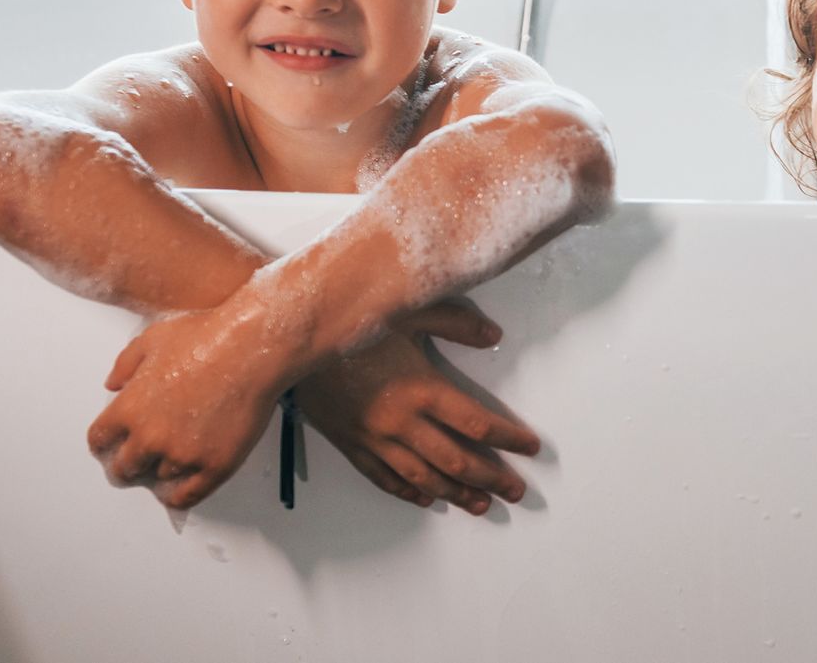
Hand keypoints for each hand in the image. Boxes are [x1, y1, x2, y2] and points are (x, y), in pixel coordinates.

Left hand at [87, 304, 283, 508]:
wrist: (251, 348)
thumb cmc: (207, 337)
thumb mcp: (152, 339)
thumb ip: (125, 365)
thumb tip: (114, 384)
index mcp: (129, 409)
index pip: (99, 442)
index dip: (105, 444)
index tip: (112, 445)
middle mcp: (149, 438)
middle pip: (123, 470)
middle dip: (127, 465)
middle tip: (137, 461)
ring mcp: (181, 456)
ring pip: (157, 481)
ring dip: (161, 472)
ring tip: (173, 459)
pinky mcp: (213, 467)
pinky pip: (186, 497)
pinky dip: (179, 496)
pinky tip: (181, 487)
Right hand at [296, 300, 539, 515]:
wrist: (287, 346)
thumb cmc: (350, 324)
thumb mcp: (407, 310)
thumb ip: (455, 322)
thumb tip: (493, 335)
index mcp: (421, 389)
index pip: (476, 423)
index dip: (508, 438)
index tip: (530, 447)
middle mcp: (402, 422)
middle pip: (457, 459)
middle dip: (491, 477)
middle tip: (516, 491)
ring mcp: (374, 438)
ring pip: (424, 476)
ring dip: (455, 494)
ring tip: (481, 506)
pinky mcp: (351, 444)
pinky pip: (383, 477)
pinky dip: (408, 491)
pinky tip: (425, 499)